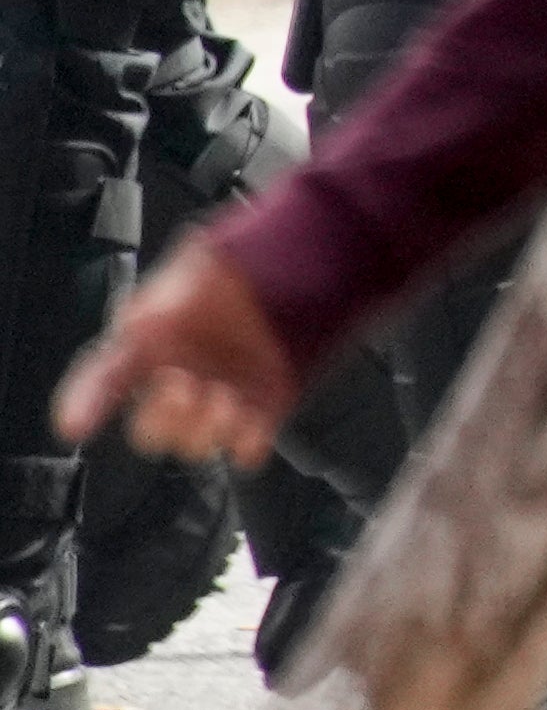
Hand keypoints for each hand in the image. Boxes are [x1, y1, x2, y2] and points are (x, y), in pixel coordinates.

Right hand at [54, 237, 294, 467]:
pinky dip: (246, 444)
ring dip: (204, 429)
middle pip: (149, 427)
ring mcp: (220, 397)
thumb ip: (159, 299)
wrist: (309, 261)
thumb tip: (131, 325)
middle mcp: (180, 376)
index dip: (84, 402)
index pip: (103, 378)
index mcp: (151, 343)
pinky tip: (251, 423)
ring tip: (224, 398)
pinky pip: (246, 448)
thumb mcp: (193, 267)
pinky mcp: (263, 409)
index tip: (74, 424)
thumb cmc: (248, 261)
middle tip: (182, 388)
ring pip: (193, 443)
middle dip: (160, 417)